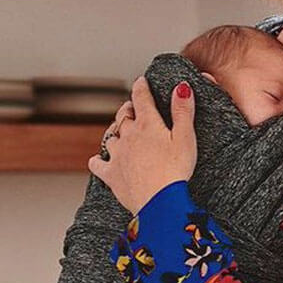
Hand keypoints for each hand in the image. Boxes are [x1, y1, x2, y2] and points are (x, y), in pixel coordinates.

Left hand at [88, 76, 196, 213]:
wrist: (159, 201)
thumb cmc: (175, 170)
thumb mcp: (186, 138)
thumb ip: (183, 111)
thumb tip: (181, 87)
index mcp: (148, 125)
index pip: (141, 98)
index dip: (141, 87)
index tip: (141, 81)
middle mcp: (128, 136)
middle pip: (123, 116)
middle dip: (128, 109)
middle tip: (133, 108)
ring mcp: (117, 155)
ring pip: (110, 137)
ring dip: (115, 132)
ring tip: (120, 132)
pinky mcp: (111, 175)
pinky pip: (97, 164)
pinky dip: (97, 160)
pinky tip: (98, 160)